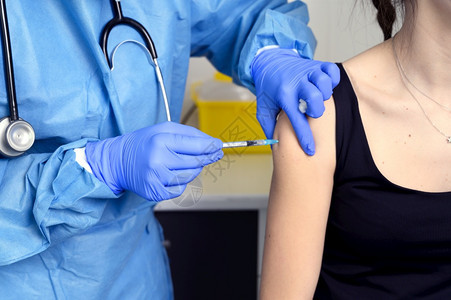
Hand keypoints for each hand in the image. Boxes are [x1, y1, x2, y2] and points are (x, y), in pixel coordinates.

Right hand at [85, 122, 223, 200]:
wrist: (118, 161)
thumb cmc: (145, 143)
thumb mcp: (164, 130)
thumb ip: (189, 135)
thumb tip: (213, 144)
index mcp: (161, 140)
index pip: (196, 145)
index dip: (211, 147)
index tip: (220, 146)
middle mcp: (158, 159)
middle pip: (196, 162)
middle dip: (206, 158)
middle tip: (213, 154)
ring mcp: (156, 178)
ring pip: (190, 176)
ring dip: (192, 169)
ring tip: (180, 162)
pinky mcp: (155, 192)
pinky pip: (180, 188)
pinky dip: (180, 181)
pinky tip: (170, 174)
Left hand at [251, 48, 339, 154]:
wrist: (270, 62)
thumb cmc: (269, 88)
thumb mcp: (263, 108)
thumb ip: (269, 127)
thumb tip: (276, 145)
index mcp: (283, 95)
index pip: (296, 119)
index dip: (304, 137)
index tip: (310, 150)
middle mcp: (296, 82)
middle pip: (314, 97)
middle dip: (316, 110)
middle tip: (311, 112)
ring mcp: (307, 71)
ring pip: (324, 82)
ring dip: (325, 93)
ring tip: (318, 98)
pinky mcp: (316, 65)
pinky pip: (332, 70)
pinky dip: (333, 79)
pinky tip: (326, 86)